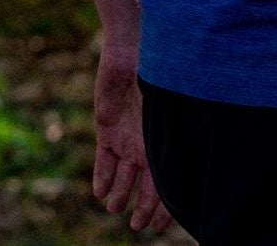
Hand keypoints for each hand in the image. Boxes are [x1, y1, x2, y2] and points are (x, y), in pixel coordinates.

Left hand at [92, 49, 174, 233]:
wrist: (135, 50)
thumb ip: (172, 134)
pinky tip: (99, 192)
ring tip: (115, 208)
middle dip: (145, 207)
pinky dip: (102, 176)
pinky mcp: (107, 129)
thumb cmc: (162, 73)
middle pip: (148, 184)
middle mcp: (148, 142)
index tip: (162, 226)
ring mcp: (127, 136)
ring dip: (120, 194)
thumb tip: (177, 168)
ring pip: (124, 175)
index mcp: (166, 140)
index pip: (168, 181)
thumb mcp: (169, 107)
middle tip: (138, 225)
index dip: (167, 205)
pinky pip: (104, 158)